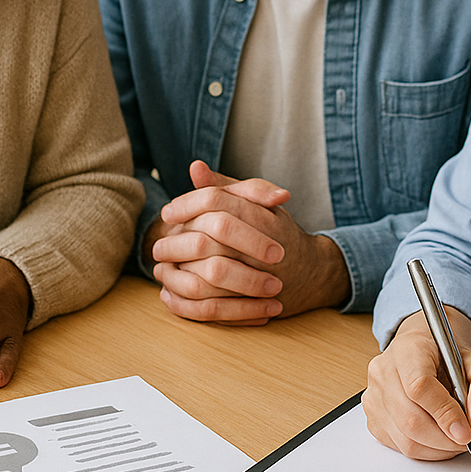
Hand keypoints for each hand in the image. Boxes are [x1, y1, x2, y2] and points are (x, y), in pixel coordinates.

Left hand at [150, 161, 349, 323]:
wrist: (311, 274)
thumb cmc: (277, 233)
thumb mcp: (257, 203)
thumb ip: (226, 186)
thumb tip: (195, 167)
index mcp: (264, 216)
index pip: (217, 201)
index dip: (188, 204)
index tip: (169, 212)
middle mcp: (264, 246)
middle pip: (211, 236)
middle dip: (179, 239)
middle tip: (159, 245)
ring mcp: (262, 277)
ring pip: (212, 271)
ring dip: (180, 270)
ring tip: (162, 267)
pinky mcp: (257, 304)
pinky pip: (216, 305)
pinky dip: (188, 299)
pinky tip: (172, 292)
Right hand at [364, 309, 470, 460]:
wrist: (428, 357)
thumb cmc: (450, 360)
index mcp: (409, 350)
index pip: (419, 386)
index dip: (444, 414)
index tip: (467, 432)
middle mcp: (384, 372)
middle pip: (411, 419)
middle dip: (447, 440)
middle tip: (470, 441)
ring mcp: (374, 397)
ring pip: (406, 439)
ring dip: (440, 449)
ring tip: (459, 440)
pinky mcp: (373, 419)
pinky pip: (400, 447)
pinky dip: (427, 452)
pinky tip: (440, 440)